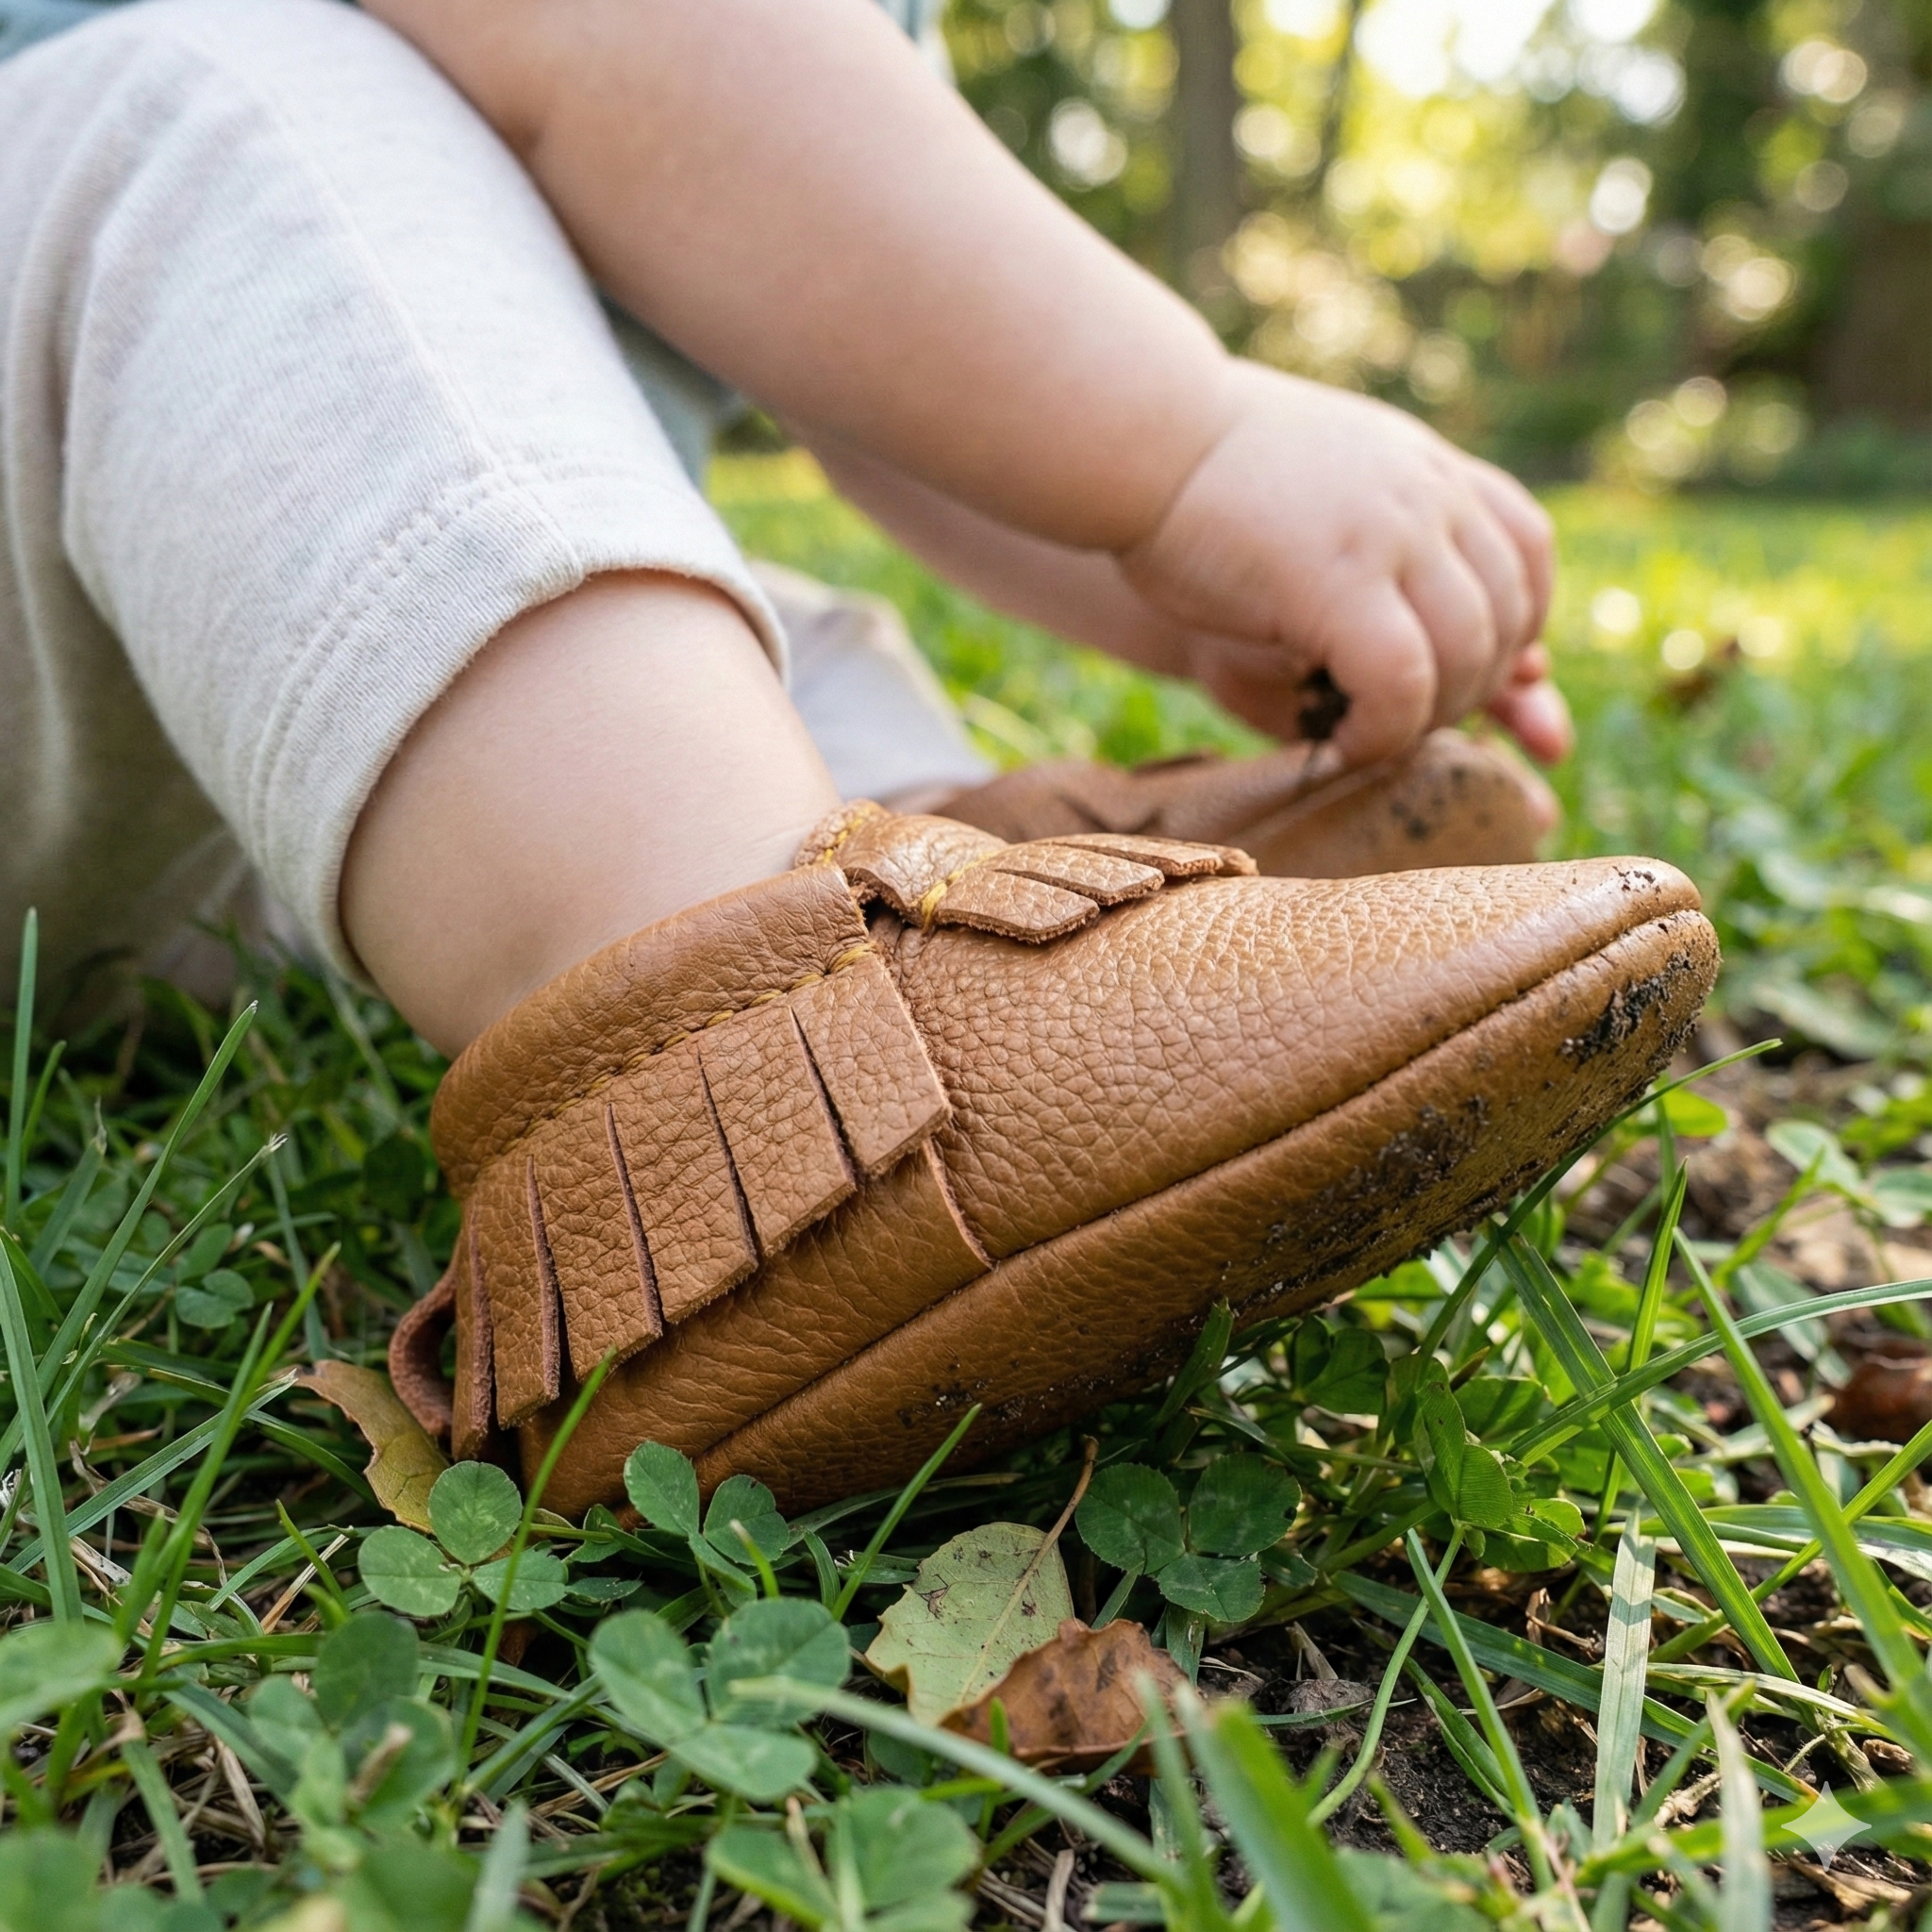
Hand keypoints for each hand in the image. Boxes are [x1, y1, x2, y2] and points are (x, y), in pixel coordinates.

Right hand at [1116, 360, 1568, 766]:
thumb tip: (1438, 595)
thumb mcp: (1318, 490)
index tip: (1457, 668)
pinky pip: (1403, 680)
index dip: (1512, 624)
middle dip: (1470, 691)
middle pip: (1508, 614)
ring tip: (1370, 736)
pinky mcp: (1340, 580)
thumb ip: (1383, 537)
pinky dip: (1386, 732)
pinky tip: (1345, 745)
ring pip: (1468, 654)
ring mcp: (1393, 534)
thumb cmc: (1205, 478)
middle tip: (1397, 722)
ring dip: (1430, 719)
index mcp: (1424, 467)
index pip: (1526, 549)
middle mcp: (1427, 494)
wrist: (1139, 433)